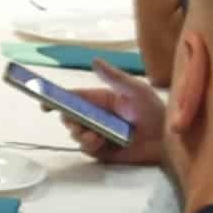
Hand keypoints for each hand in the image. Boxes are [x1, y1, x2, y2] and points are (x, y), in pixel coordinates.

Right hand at [54, 64, 168, 162]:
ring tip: (95, 136)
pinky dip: (89, 146)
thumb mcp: (135, 90)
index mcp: (101, 100)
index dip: (56, 99)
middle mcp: (97, 117)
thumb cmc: (154, 111)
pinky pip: (86, 150)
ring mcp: (99, 135)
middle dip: (69, 120)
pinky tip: (101, 143)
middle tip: (76, 123)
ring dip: (80, 134)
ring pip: (75, 135)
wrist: (167, 139)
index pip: (73, 98)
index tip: (45, 103)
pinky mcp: (103, 152)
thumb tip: (94, 60)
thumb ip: (114, 77)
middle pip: (70, 118)